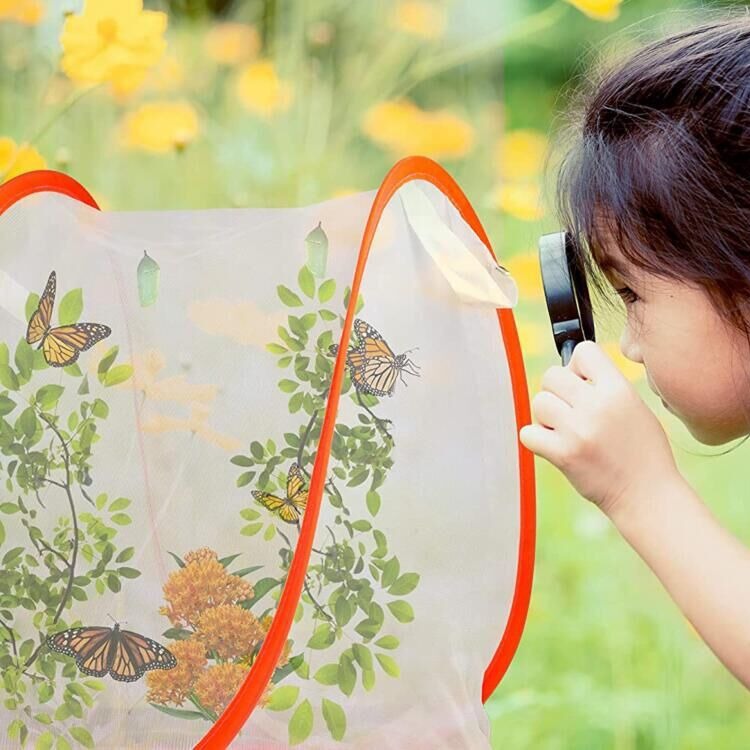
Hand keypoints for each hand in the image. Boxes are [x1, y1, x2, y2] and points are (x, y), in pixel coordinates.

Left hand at [518, 340, 678, 517]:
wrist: (647, 495)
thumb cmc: (642, 451)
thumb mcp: (634, 406)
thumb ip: (605, 385)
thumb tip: (569, 366)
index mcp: (618, 390)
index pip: (583, 351)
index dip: (577, 365)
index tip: (583, 383)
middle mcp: (597, 406)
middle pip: (552, 375)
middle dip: (557, 391)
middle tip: (571, 411)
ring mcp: (578, 430)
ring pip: (538, 402)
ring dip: (546, 416)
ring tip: (566, 430)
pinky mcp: (563, 454)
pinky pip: (527, 432)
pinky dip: (536, 439)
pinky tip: (555, 445)